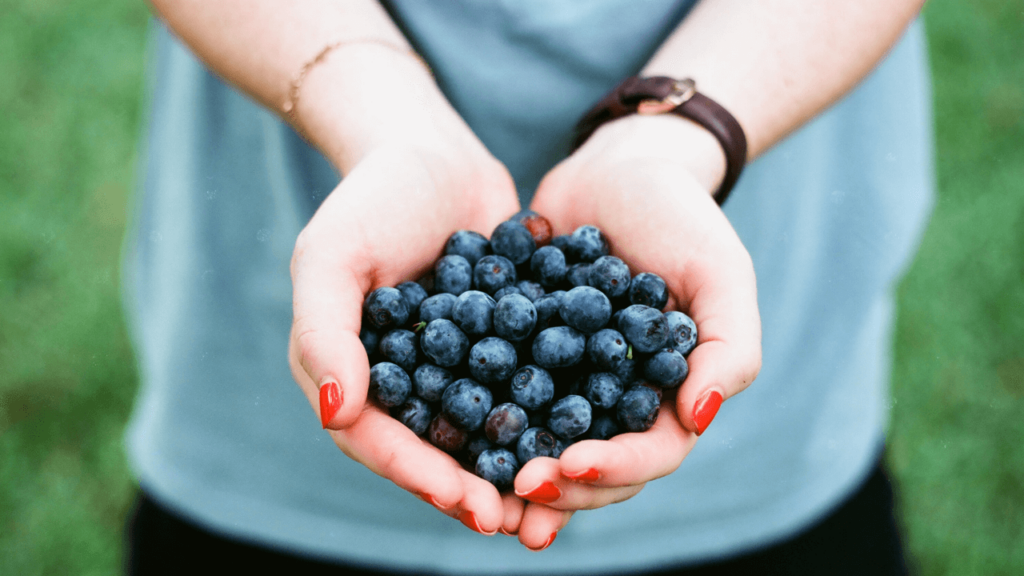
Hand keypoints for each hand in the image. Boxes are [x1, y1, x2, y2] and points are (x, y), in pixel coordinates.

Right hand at [288, 135, 523, 534]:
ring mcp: (453, 367)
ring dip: (514, 469)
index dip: (420, 476)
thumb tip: (337, 415)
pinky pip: (522, 389)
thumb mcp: (332, 255)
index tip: (468, 503)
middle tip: (517, 523)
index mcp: (350, 373)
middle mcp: (401, 381)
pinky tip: (587, 438)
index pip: (379, 440)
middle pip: (433, 450)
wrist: (433, 152)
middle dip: (473, 489)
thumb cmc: (371, 198)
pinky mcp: (500, 346)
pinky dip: (548, 417)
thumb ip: (323, 333)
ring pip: (481, 431)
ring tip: (555, 503)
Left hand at [512, 114, 761, 547]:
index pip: (651, 453)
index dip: (615, 468)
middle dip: (560, 485)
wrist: (615, 167)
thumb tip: (700, 418)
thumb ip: (729, 346)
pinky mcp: (522, 356)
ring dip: (516, 473)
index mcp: (670, 394)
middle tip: (520, 487)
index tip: (572, 466)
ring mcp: (568, 382)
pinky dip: (478, 420)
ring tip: (482, 491)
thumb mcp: (719, 271)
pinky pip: (500, 395)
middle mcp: (618, 400)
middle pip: (593, 465)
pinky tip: (445, 432)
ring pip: (544, 443)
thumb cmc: (679, 216)